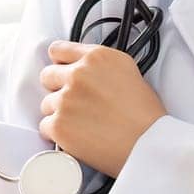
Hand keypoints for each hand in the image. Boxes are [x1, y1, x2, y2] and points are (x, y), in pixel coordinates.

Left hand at [38, 40, 168, 178]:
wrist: (148, 144)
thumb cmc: (145, 114)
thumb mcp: (128, 72)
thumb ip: (101, 67)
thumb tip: (84, 69)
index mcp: (97, 57)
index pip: (59, 50)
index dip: (61, 64)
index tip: (62, 72)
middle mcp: (78, 73)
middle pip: (48, 76)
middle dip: (58, 89)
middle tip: (75, 104)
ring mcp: (66, 99)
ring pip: (46, 104)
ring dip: (60, 113)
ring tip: (82, 125)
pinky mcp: (59, 124)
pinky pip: (45, 126)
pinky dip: (58, 134)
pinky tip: (77, 137)